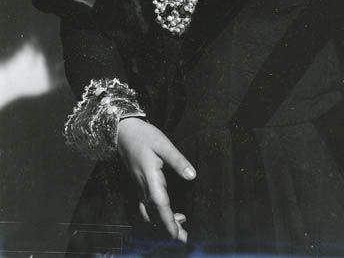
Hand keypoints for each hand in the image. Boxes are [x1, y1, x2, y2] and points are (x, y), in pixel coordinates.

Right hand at [117, 117, 195, 242]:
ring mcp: (140, 187)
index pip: (160, 204)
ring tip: (180, 229)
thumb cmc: (144, 136)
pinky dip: (157, 214)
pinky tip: (168, 213)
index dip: (169, 221)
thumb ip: (177, 160)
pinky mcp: (140, 185)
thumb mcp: (163, 144)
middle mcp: (143, 186)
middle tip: (184, 239)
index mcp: (150, 178)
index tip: (177, 235)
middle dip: (169, 228)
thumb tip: (192, 175)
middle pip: (156, 213)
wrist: (124, 132)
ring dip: (163, 223)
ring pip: (151, 212)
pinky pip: (147, 206)